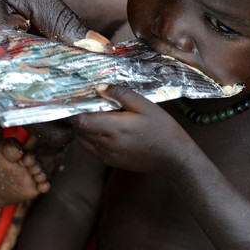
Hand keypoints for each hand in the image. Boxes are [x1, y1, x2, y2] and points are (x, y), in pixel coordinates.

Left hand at [69, 84, 192, 173]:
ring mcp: (108, 156)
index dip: (76, 109)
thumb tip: (99, 88)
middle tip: (86, 104)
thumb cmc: (162, 128)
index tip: (79, 99)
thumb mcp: (145, 105)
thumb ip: (121, 94)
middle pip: (79, 130)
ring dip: (82, 128)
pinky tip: (102, 129)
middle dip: (78, 117)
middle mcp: (107, 145)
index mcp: (115, 129)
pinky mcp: (111, 162)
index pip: (81, 120)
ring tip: (94, 116)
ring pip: (82, 141)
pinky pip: (90, 149)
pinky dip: (89, 138)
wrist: (173, 157)